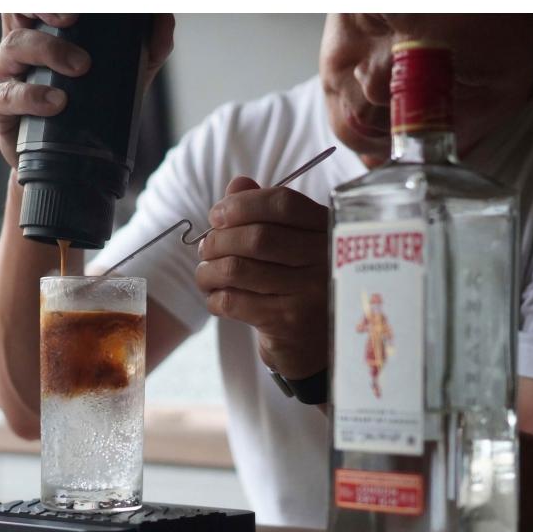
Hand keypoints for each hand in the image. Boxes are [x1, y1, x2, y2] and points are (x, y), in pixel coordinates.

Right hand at [0, 13, 174, 167]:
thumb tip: (164, 19)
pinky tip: (56, 102)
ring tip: (80, 67)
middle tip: (74, 15)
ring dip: (49, 49)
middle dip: (44, 3)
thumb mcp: (124, 76)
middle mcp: (18, 41)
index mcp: (43, 27)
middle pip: (18, 5)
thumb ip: (147, 47)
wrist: (64, 165)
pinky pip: (6, 94)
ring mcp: (2, 71)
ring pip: (16, 44)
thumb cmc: (87, 110)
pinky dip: (32, 96)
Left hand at [195, 176, 329, 379]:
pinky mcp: (288, 323)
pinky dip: (213, 297)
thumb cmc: (298, 286)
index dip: (242, 204)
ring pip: (237, 269)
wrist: (316, 346)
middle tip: (205, 249)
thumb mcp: (291, 245)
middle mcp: (325, 259)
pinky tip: (215, 297)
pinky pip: (232, 301)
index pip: (283, 203)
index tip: (217, 214)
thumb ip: (265, 212)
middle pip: (256, 237)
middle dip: (218, 240)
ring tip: (205, 273)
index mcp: (327, 231)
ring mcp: (309, 293)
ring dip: (208, 270)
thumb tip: (237, 185)